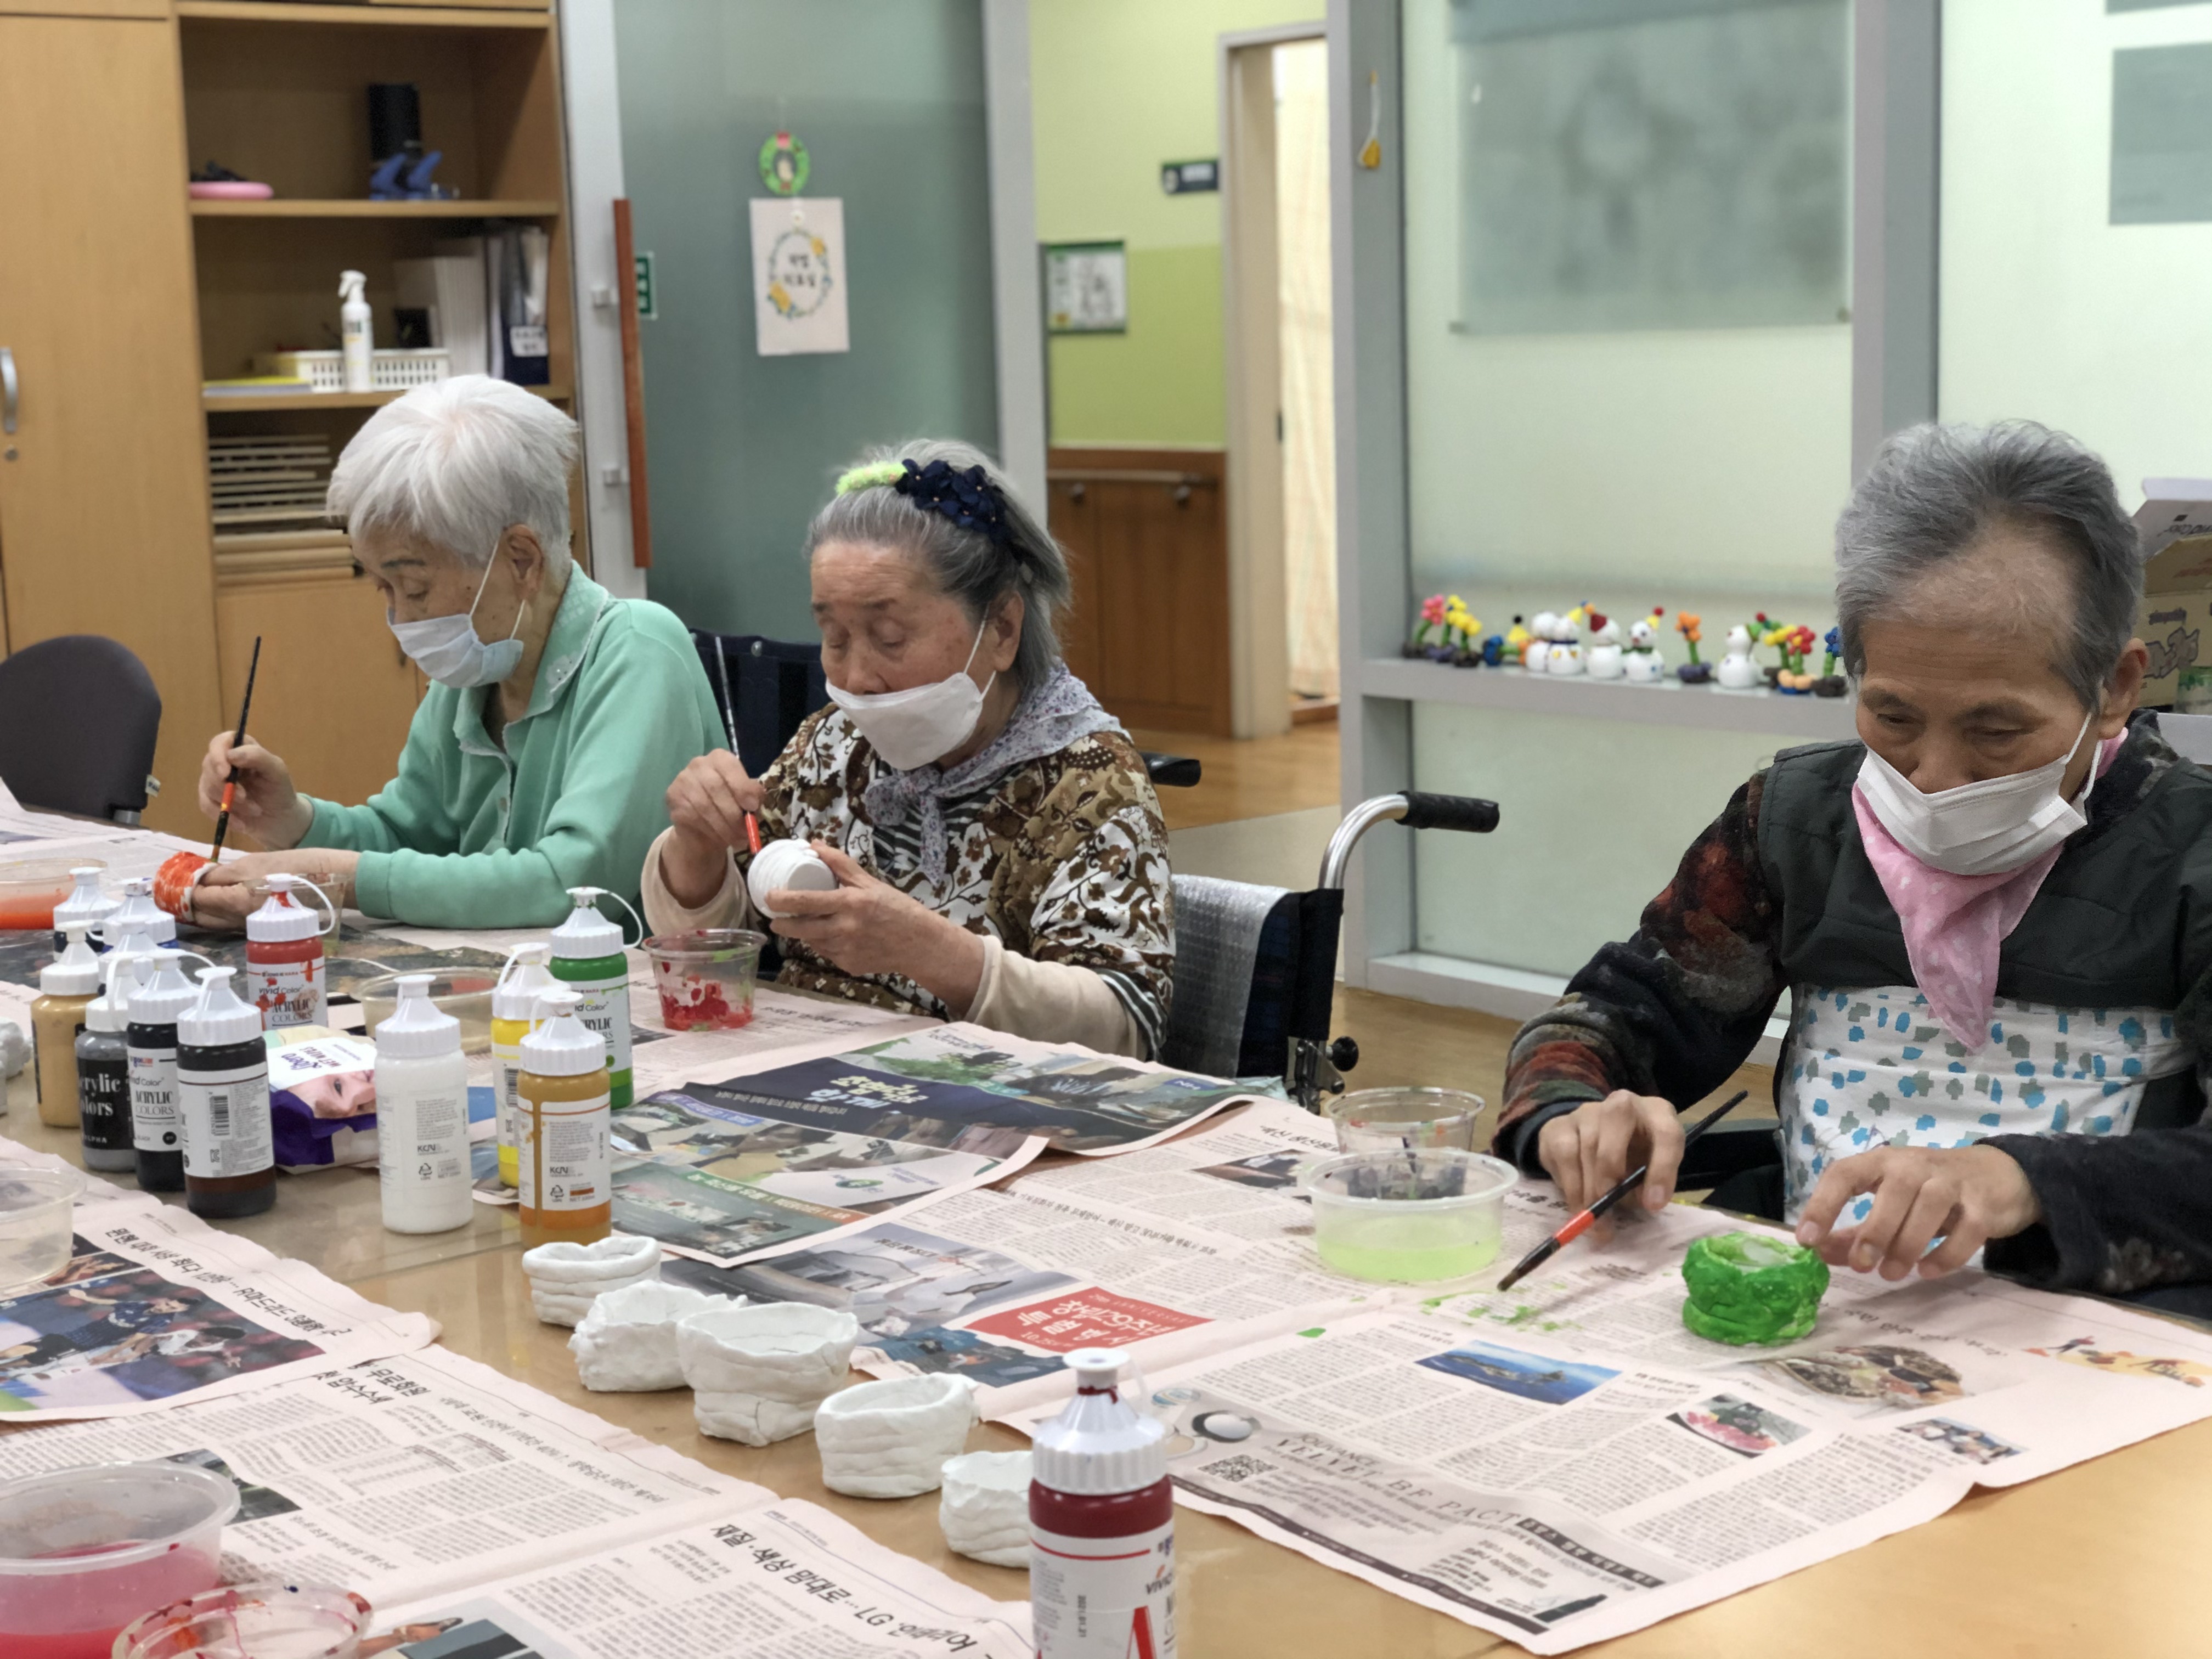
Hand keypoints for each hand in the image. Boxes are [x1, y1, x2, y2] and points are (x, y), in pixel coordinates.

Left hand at [189, 850, 359, 931]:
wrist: (331, 883)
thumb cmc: (293, 868)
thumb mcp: (253, 863)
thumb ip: (221, 874)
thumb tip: (196, 881)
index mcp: (233, 903)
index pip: (196, 899)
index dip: (182, 889)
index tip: (174, 878)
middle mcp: (237, 921)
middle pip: (201, 916)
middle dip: (187, 903)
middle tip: (178, 888)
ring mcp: (249, 926)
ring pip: (215, 921)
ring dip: (201, 909)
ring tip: (194, 894)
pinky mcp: (260, 926)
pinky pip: (230, 922)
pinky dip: (218, 912)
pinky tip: (217, 901)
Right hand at [198, 732, 311, 849]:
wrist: (279, 818)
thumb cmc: (279, 790)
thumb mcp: (276, 771)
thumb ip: (257, 757)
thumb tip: (231, 755)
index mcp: (240, 748)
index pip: (219, 742)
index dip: (218, 756)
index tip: (226, 774)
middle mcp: (223, 761)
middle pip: (209, 766)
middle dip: (227, 786)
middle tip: (245, 798)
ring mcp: (214, 780)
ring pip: (208, 787)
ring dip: (232, 802)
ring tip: (255, 810)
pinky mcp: (210, 799)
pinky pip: (206, 805)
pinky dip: (224, 815)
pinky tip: (242, 824)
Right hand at [662, 751, 763, 905]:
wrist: (702, 826)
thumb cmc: (729, 806)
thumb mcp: (745, 799)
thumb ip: (752, 795)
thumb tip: (755, 800)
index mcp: (719, 758)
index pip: (729, 766)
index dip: (742, 787)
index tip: (752, 807)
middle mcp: (698, 764)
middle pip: (716, 787)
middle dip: (734, 814)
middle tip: (746, 832)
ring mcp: (683, 780)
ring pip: (704, 806)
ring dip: (724, 827)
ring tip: (737, 840)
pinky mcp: (672, 799)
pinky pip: (693, 817)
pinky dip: (711, 831)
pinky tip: (720, 838)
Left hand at [768, 843, 986, 1011]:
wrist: (919, 943)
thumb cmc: (896, 908)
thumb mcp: (869, 882)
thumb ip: (839, 864)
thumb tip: (813, 844)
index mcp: (850, 904)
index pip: (805, 901)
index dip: (781, 900)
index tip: (769, 896)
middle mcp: (845, 929)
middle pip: (799, 929)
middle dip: (781, 924)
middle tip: (775, 917)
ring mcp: (846, 951)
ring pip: (811, 942)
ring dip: (804, 933)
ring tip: (806, 922)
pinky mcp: (848, 966)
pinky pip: (826, 953)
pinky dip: (824, 944)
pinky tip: (834, 936)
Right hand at [1535, 1091, 1685, 1240]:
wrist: (1594, 1136)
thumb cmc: (1633, 1157)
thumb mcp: (1649, 1168)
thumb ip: (1649, 1183)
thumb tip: (1640, 1201)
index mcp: (1657, 1113)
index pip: (1667, 1134)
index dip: (1662, 1170)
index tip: (1653, 1205)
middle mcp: (1622, 1104)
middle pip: (1616, 1125)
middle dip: (1611, 1173)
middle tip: (1608, 1210)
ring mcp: (1587, 1111)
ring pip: (1587, 1147)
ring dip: (1589, 1191)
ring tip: (1595, 1223)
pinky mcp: (1559, 1124)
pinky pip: (1565, 1155)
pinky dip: (1571, 1187)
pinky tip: (1577, 1205)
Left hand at [1795, 1143, 2039, 1280]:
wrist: (1999, 1175)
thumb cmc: (1929, 1190)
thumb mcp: (1888, 1203)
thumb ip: (1853, 1228)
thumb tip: (1818, 1251)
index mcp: (1882, 1161)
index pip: (1845, 1173)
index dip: (1823, 1205)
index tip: (1807, 1240)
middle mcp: (1915, 1164)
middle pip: (1893, 1192)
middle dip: (1874, 1232)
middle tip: (1862, 1266)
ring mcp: (1953, 1181)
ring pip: (1929, 1207)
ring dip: (1907, 1244)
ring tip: (1891, 1273)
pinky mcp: (1984, 1204)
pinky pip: (1966, 1229)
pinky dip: (1946, 1254)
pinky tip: (1928, 1271)